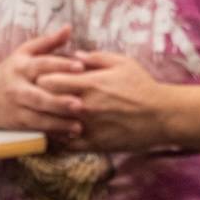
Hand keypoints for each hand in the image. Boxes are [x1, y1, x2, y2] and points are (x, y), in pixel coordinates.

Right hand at [0, 26, 85, 137]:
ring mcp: (15, 108)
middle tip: (80, 104)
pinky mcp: (15, 124)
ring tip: (78, 127)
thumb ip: (48, 42)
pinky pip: (34, 130)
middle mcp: (17, 88)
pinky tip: (67, 137)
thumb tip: (69, 28)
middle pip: (39, 96)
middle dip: (59, 101)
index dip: (61, 65)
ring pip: (37, 117)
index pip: (43, 65)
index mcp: (22, 67)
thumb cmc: (10, 70)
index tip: (81, 67)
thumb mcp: (25, 52)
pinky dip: (51, 134)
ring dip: (57, 123)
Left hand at [40, 50, 166, 151]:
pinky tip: (58, 132)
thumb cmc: (142, 86)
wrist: (160, 116)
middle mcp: (84, 106)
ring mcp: (87, 127)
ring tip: (46, 113)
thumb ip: (96, 58)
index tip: (44, 77)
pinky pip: (64, 144)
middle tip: (39, 95)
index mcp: (90, 84)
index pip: (49, 81)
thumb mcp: (123, 63)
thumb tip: (75, 55)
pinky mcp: (92, 144)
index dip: (43, 78)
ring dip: (47, 119)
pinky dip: (58, 138)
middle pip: (46, 103)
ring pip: (52, 125)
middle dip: (40, 98)